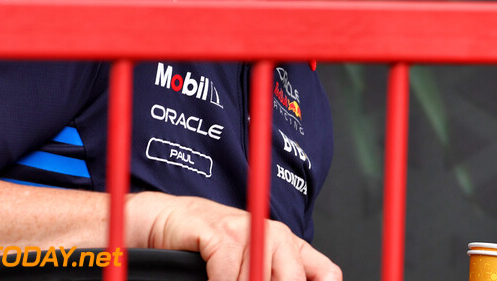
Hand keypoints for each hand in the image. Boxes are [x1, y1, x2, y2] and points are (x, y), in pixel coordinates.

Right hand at [127, 191, 340, 280]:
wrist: (169, 222)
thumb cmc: (209, 248)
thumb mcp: (248, 270)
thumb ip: (272, 278)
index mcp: (289, 247)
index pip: (327, 274)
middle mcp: (277, 235)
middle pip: (292, 279)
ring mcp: (251, 231)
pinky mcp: (223, 232)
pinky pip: (230, 277)